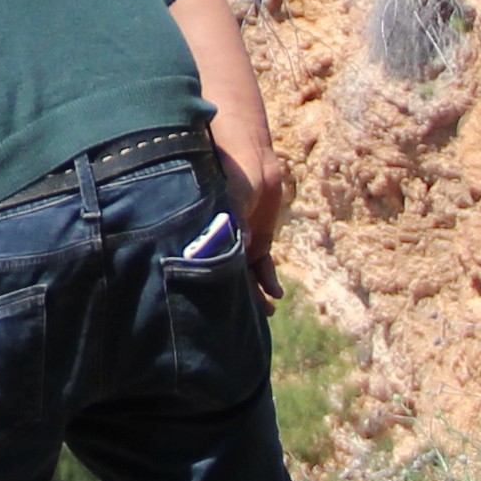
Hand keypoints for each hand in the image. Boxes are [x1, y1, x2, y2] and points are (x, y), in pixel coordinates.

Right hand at [216, 119, 289, 297]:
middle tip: (246, 323)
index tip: (218, 313)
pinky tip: (276, 293)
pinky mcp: (258, 239)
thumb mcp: (229, 199)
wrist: (248, 157)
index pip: (206, 271)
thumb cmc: (227, 176)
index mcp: (204, 237)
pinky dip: (269, 280)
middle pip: (226, 279)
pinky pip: (263, 266)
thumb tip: (241, 246)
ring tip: (267, 312)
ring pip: (246, 277)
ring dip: (256, 295)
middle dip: (237, 301)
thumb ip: (232, 223)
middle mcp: (218, 244)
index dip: (212, 291)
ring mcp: (238, 244)